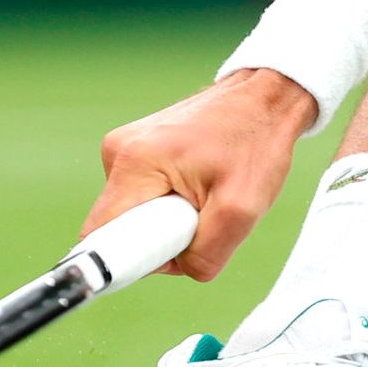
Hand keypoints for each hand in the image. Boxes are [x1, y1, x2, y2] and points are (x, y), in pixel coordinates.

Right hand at [81, 68, 317, 281]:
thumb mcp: (242, 210)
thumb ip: (205, 254)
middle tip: (205, 216)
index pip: (100, 238)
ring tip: (209, 192)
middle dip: (162, 237)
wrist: (267, 98)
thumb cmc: (257, 142)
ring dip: (171, 219)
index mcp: (134, 163)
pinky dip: (173, 203)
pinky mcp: (139, 151)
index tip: (168, 253)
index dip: (128, 260)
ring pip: (136, 215)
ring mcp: (127, 149)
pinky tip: (202, 183)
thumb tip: (178, 267)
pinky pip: (146, 198)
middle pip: (120, 229)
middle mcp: (119, 152)